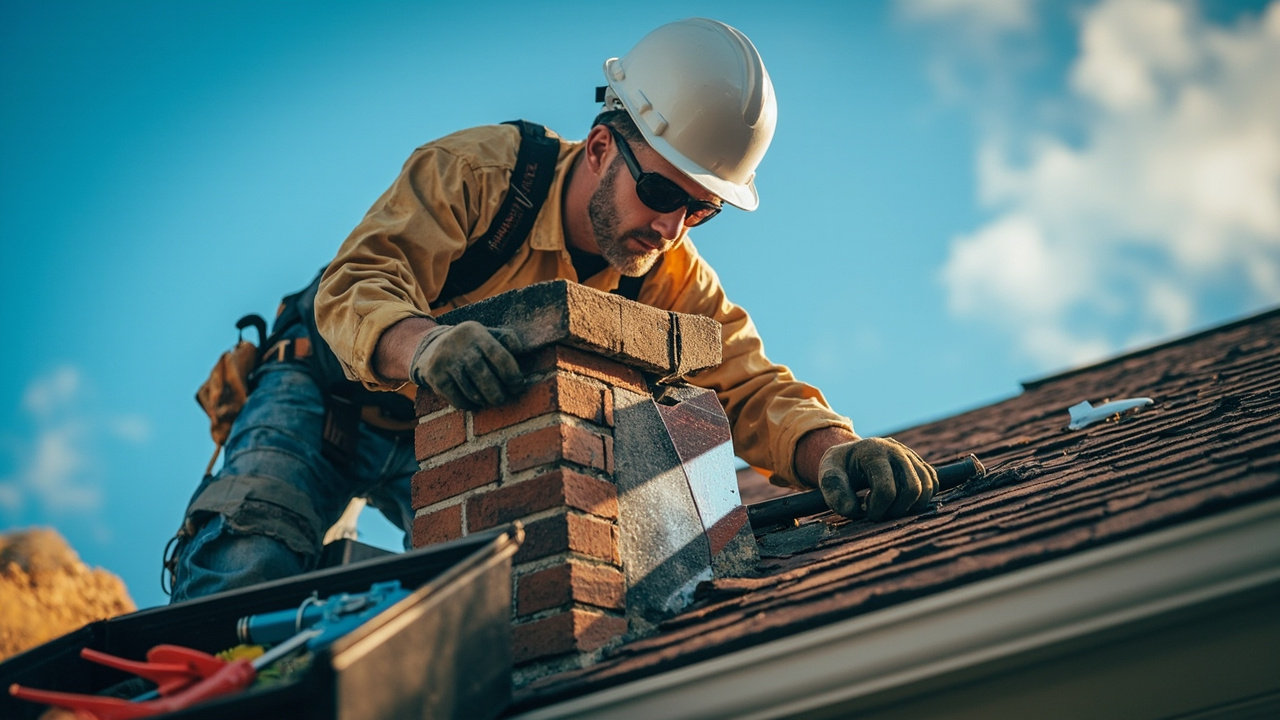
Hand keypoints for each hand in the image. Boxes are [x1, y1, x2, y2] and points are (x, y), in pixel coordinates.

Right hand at [409, 321, 525, 409]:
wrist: (430, 348)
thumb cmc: (471, 345)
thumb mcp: (487, 334)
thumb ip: (506, 339)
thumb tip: (521, 351)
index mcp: (476, 332)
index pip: (499, 356)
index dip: (512, 374)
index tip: (518, 384)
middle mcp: (458, 345)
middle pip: (485, 377)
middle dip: (498, 392)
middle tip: (503, 398)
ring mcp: (444, 361)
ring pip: (471, 391)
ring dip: (484, 400)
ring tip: (490, 401)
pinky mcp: (435, 376)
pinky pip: (457, 399)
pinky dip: (469, 405)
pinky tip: (475, 404)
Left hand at [818, 437, 937, 520]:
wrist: (850, 457)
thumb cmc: (839, 469)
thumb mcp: (828, 476)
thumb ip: (834, 493)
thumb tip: (853, 510)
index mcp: (874, 451)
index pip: (887, 489)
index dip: (877, 510)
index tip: (865, 511)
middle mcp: (897, 450)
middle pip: (913, 489)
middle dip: (896, 510)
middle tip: (878, 511)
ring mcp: (911, 456)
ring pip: (927, 488)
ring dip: (910, 506)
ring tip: (889, 505)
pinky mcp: (920, 464)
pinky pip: (933, 485)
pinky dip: (920, 499)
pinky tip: (900, 500)